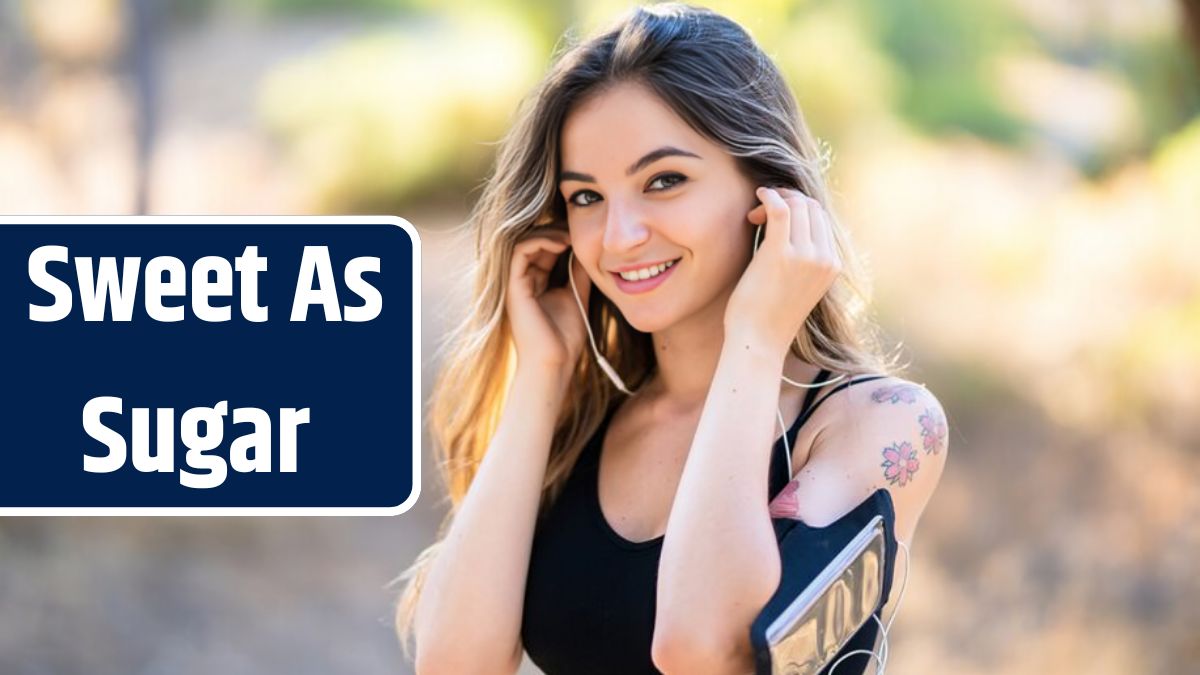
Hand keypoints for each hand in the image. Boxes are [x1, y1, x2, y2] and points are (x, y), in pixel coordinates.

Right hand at [505, 228, 591, 389]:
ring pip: (524, 242)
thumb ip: (578, 273)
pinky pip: (520, 251)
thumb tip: (587, 249)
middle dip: (554, 231)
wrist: (554, 363)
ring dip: (547, 233)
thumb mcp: (577, 296)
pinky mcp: (513, 286)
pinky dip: (539, 241)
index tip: (581, 233)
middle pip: (533, 242)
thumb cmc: (565, 339)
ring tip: (569, 235)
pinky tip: (561, 244)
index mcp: (536, 284)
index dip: (561, 237)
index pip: (544, 250)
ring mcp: (516, 283)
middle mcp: (522, 281)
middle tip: (575, 228)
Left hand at [725, 187, 841, 356]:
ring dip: (775, 200)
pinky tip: (758, 195)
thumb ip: (803, 259)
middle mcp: (825, 258)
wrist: (758, 342)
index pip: (821, 219)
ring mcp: (806, 256)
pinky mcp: (782, 254)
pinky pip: (781, 209)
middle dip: (787, 200)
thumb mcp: (798, 285)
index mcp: (833, 265)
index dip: (797, 209)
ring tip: (753, 216)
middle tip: (760, 215)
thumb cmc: (769, 316)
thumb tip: (790, 231)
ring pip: (797, 204)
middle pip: (812, 207)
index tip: (771, 219)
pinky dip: (769, 196)